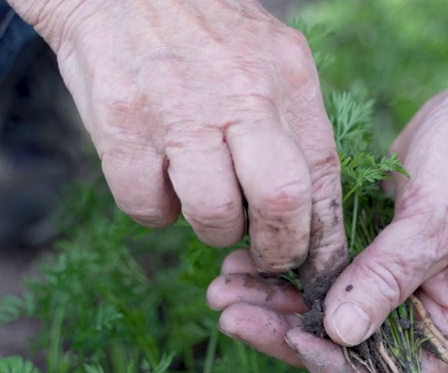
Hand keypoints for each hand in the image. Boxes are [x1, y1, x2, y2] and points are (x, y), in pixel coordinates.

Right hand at [20, 0, 346, 276]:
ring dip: (210, 227)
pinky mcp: (124, 126)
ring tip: (200, 197)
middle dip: (275, 247)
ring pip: (213, 214)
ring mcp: (179, 110)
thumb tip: (311, 208)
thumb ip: (290, 122)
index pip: (323, 175)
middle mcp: (239, 92)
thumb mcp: (264, 57)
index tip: (311, 262)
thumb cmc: (199, 35)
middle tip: (260, 251)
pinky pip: (148, 208)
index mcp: (285, 75)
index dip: (321, 236)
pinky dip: (153, 210)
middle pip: (280, 200)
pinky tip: (154, 176)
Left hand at [208, 64, 447, 372]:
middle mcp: (422, 316)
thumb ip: (388, 277)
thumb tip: (341, 333)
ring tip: (221, 286)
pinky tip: (241, 262)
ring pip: (322, 315)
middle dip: (283, 331)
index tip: (292, 335)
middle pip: (344, 350)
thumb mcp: (436, 221)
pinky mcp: (367, 256)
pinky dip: (281, 272)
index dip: (338, 366)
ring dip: (271, 302)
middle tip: (227, 310)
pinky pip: (318, 277)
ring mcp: (392, 286)